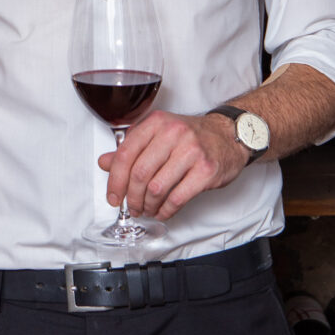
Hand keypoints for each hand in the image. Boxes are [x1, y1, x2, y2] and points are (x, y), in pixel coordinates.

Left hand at [97, 110, 249, 222]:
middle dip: (131, 197)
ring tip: (146, 209)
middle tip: (131, 207)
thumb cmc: (192, 136)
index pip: (125, 153)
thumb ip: (131, 148)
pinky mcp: (206, 170)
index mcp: (156, 122)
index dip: (115, 179)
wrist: (228, 135)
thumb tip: (105, 163)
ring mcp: (191, 151)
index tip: (113, 195)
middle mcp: (173, 133)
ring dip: (148, 206)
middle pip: (139, 173)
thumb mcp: (159, 134)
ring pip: (157, 188)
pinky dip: (166, 210)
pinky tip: (163, 211)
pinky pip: (177, 198)